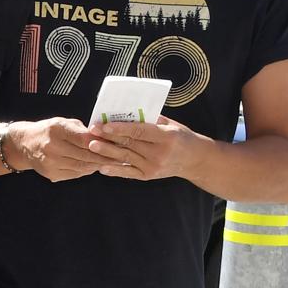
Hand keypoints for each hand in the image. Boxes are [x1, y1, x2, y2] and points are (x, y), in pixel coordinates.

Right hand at [7, 117, 116, 181]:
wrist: (25, 144)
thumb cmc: (48, 131)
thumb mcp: (63, 122)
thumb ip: (82, 130)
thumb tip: (104, 137)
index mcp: (56, 129)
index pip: (84, 138)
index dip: (101, 143)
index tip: (116, 145)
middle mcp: (52, 146)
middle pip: (85, 155)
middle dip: (104, 156)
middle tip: (120, 157)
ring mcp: (51, 162)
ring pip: (82, 166)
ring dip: (97, 165)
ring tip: (110, 162)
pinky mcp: (51, 174)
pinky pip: (75, 173)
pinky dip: (87, 170)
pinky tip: (94, 166)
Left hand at [86, 115, 209, 180]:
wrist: (195, 161)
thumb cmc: (182, 137)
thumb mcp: (171, 124)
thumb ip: (150, 119)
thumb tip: (127, 111)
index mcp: (167, 137)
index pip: (139, 131)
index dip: (120, 128)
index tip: (105, 124)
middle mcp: (160, 154)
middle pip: (130, 144)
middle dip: (109, 137)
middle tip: (92, 130)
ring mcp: (153, 167)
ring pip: (126, 158)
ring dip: (107, 152)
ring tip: (92, 145)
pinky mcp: (148, 176)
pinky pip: (128, 173)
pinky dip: (114, 170)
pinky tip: (101, 166)